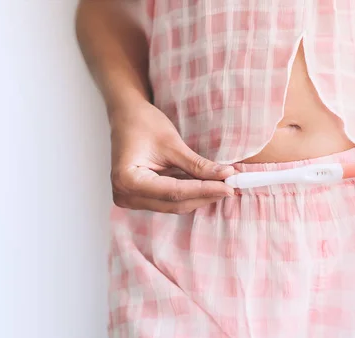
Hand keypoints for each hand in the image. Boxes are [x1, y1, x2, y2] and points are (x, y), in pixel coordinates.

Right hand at [109, 101, 234, 213]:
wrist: (126, 116)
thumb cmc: (143, 123)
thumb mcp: (172, 143)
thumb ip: (197, 165)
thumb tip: (225, 176)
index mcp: (127, 181)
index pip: (173, 192)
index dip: (204, 190)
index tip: (228, 187)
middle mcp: (125, 195)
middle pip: (173, 203)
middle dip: (203, 195)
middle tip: (229, 186)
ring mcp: (130, 198)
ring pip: (173, 205)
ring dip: (198, 196)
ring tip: (221, 185)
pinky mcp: (139, 197)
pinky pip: (168, 200)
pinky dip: (188, 193)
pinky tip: (206, 185)